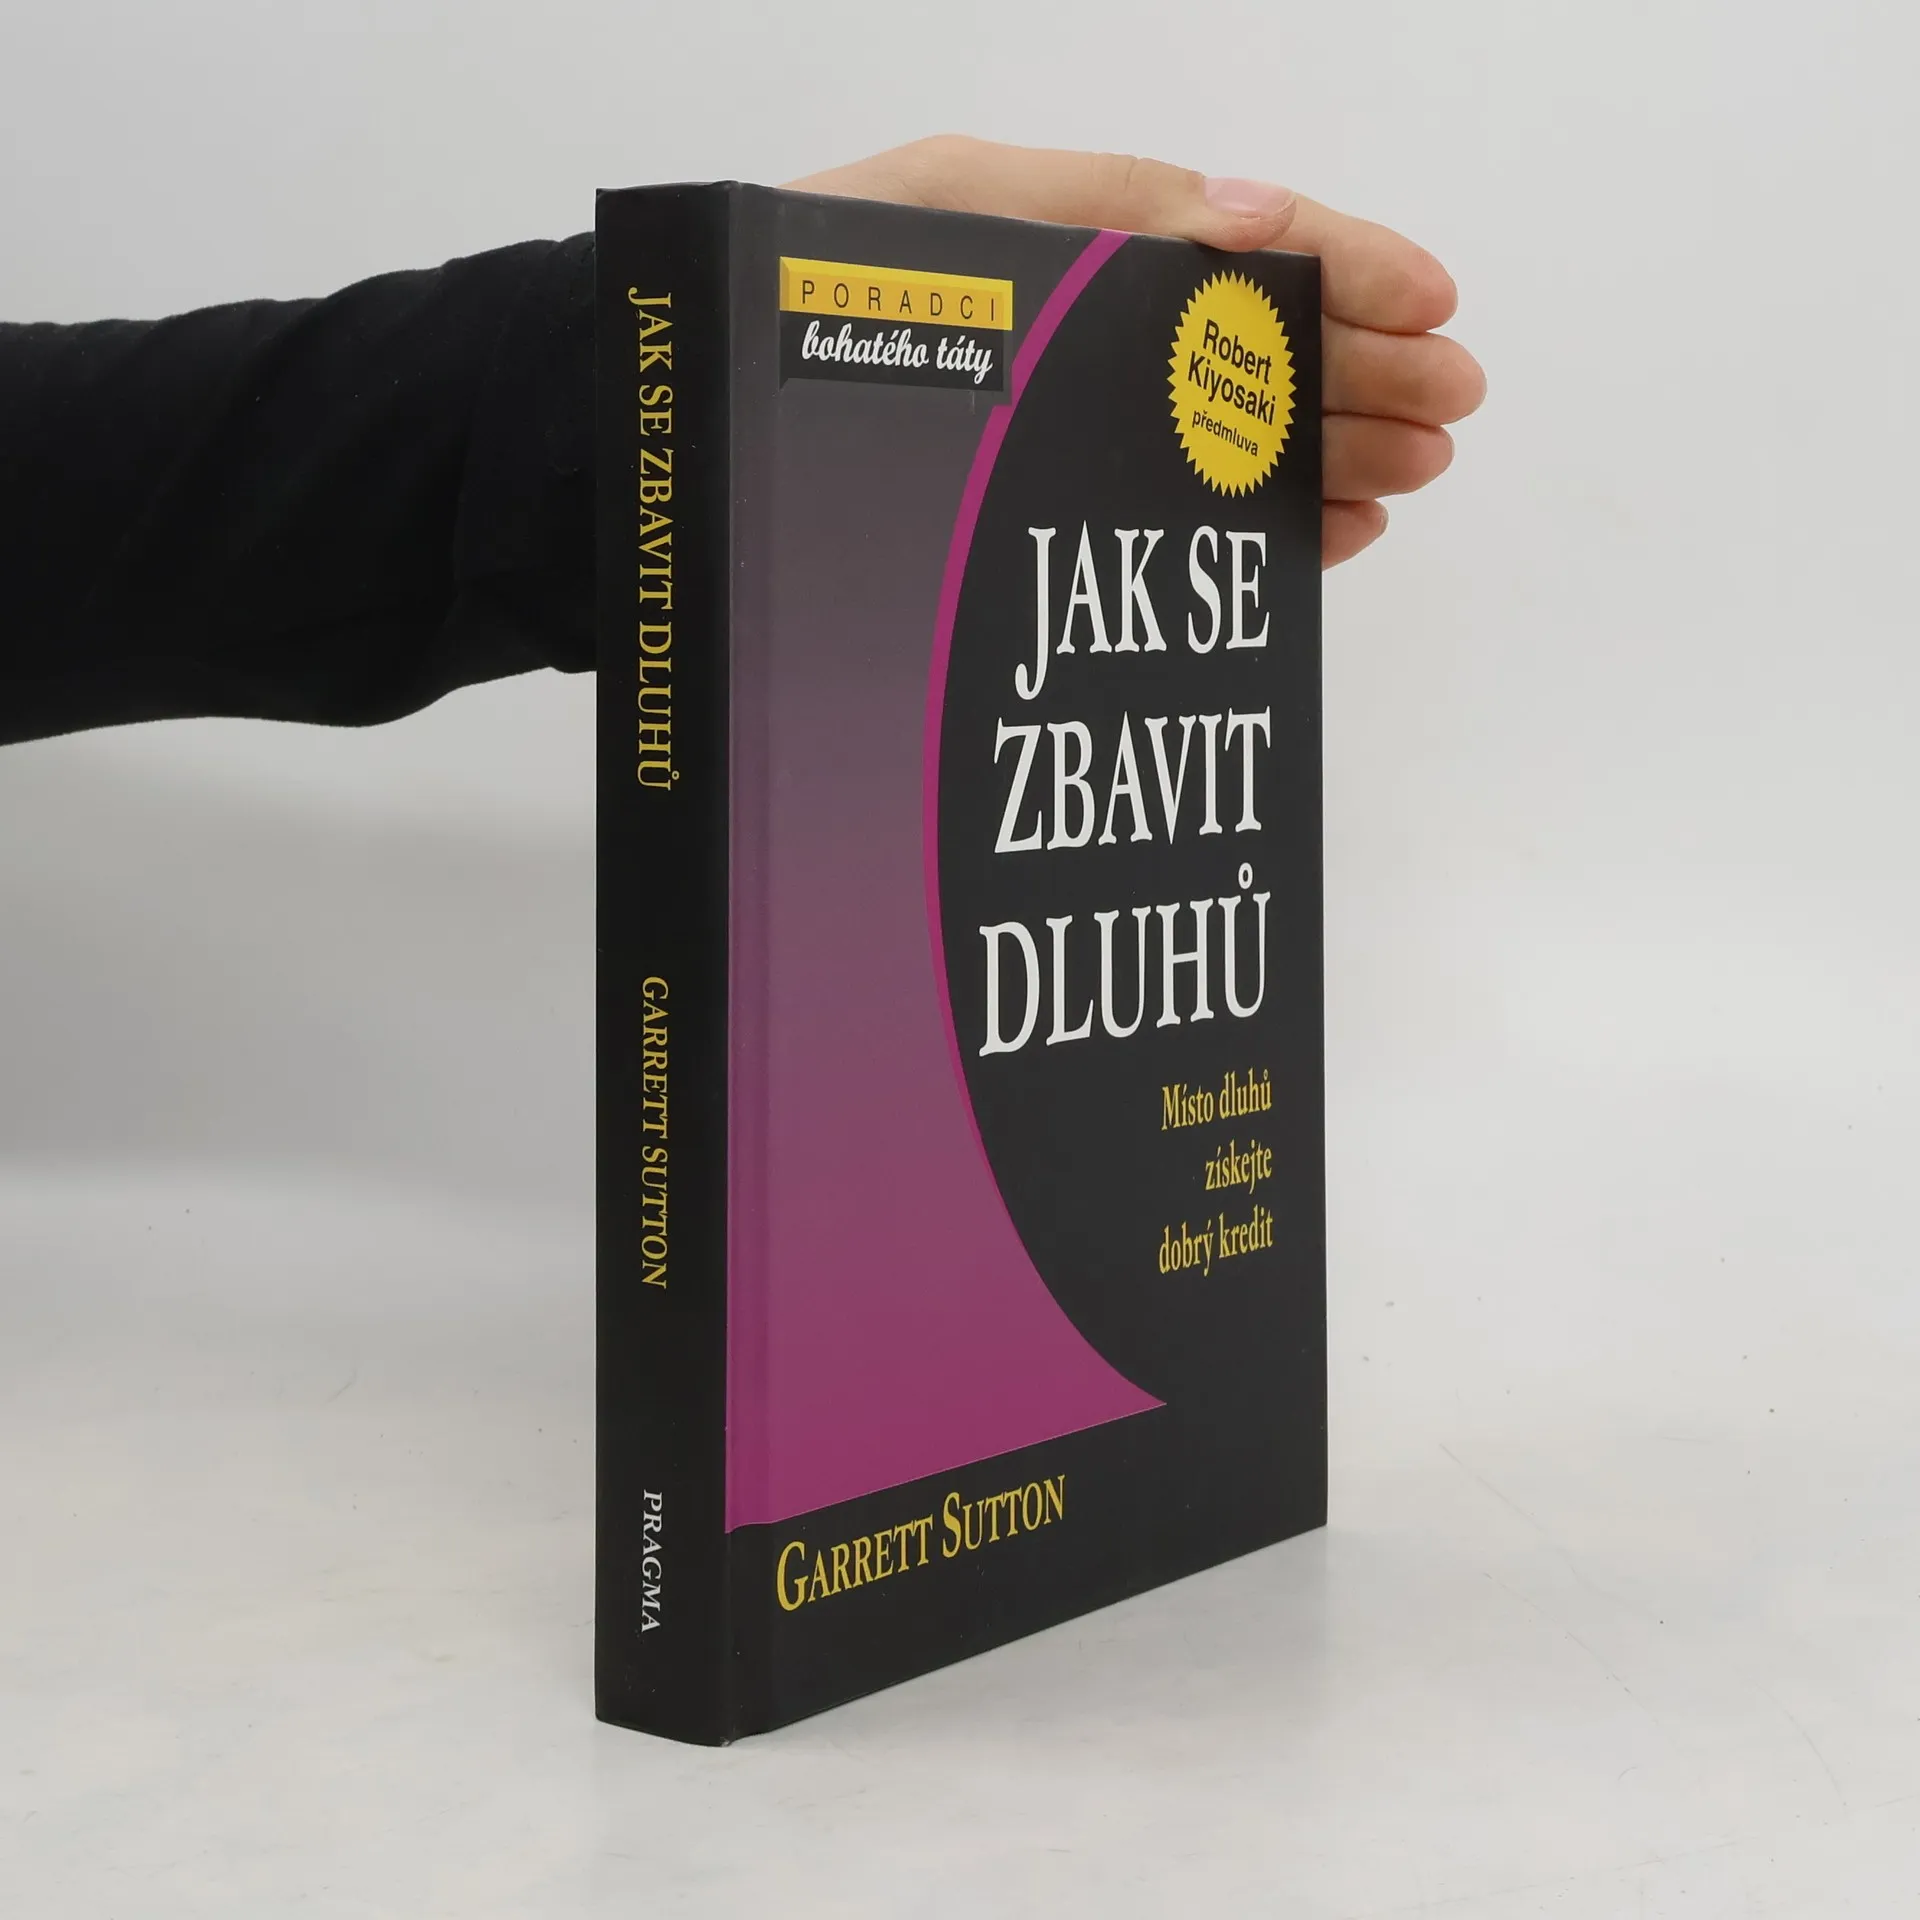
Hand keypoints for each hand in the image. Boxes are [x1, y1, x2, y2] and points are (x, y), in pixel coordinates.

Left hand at [788, 136, 1483, 567]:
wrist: (694, 412)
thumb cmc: (804, 294)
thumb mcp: (949, 214)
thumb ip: (1101, 212)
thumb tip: (1255, 216)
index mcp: (1072, 247)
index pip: (1236, 243)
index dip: (1341, 266)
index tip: (1432, 303)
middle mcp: (1085, 339)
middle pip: (1249, 350)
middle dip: (1357, 373)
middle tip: (1448, 414)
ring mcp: (1070, 429)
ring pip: (1226, 439)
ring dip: (1326, 452)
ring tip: (1409, 473)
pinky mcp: (1046, 513)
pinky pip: (1172, 512)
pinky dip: (1252, 522)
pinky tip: (1327, 531)